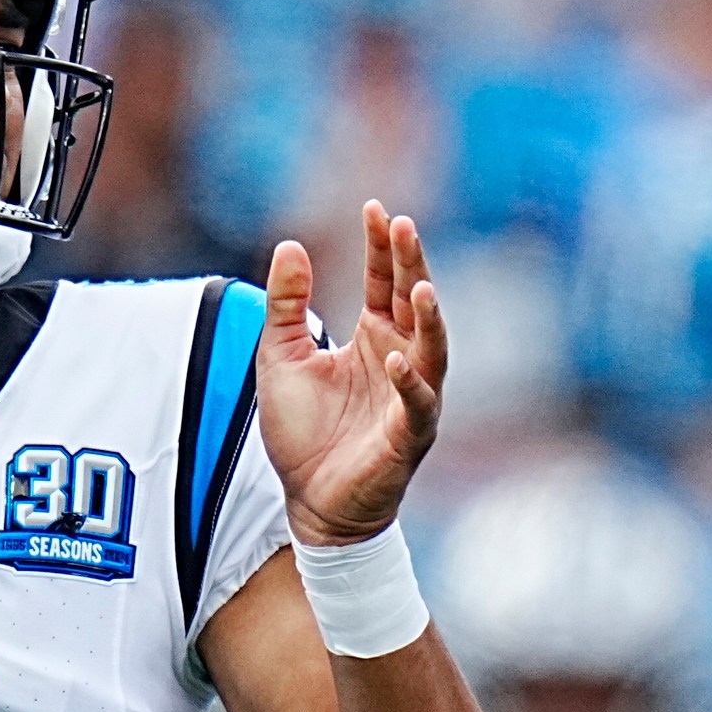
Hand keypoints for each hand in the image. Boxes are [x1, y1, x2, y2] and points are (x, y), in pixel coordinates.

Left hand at [256, 201, 447, 545]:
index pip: (384, 282)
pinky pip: (417, 406)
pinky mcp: (409, 436)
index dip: (382, 247)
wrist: (311, 502)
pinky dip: (409, 384)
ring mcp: (410, 398)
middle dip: (410, 265)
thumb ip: (286, 305)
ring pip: (431, 350)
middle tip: (403, 226)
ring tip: (421, 286)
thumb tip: (290, 245)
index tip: (375, 209)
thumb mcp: (280, 357)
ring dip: (428, 319)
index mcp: (373, 338)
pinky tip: (395, 360)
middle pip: (413, 303)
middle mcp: (400, 360)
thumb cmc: (303, 432)